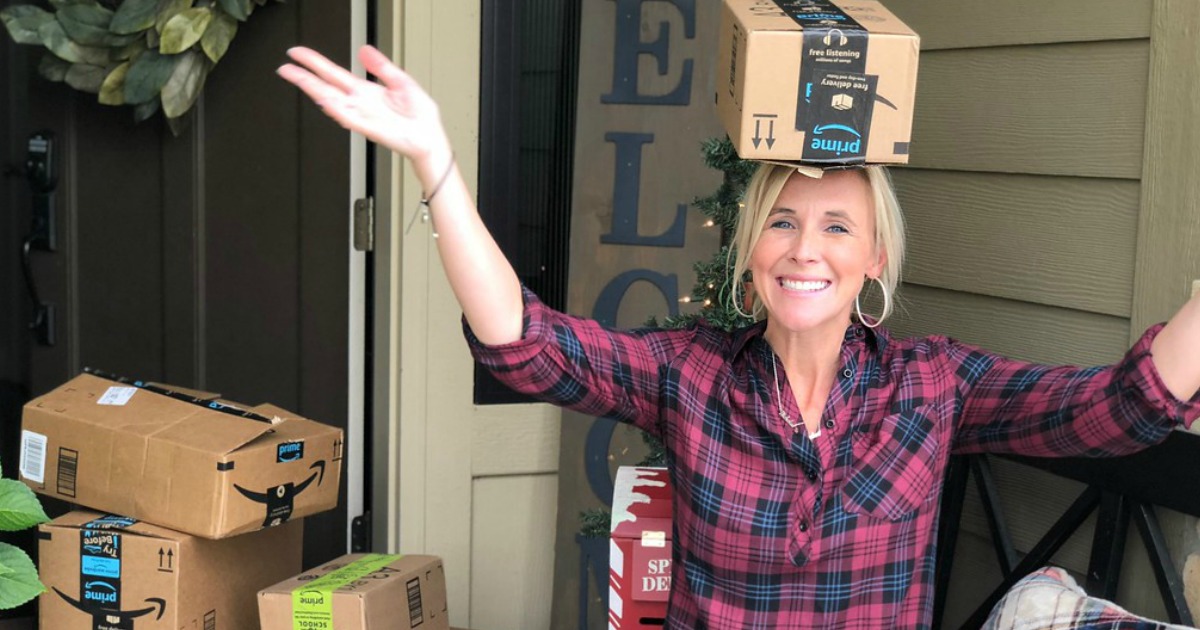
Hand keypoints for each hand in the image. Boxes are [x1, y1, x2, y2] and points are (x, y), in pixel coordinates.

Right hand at [278, 45, 449, 164]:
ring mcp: (362, 116)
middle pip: (325, 86)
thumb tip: (364, 50)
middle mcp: (359, 103)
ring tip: (297, 78)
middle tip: (286, 67)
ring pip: (331, 101)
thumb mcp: (401, 82)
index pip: (334, 73)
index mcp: (365, 91)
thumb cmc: (419, 116)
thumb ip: (382, 66)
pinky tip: (325, 100)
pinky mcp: (369, 128)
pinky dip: (336, 109)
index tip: (297, 54)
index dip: (315, 63)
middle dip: (304, 77)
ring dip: (314, 90)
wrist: (429, 137)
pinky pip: (348, 118)